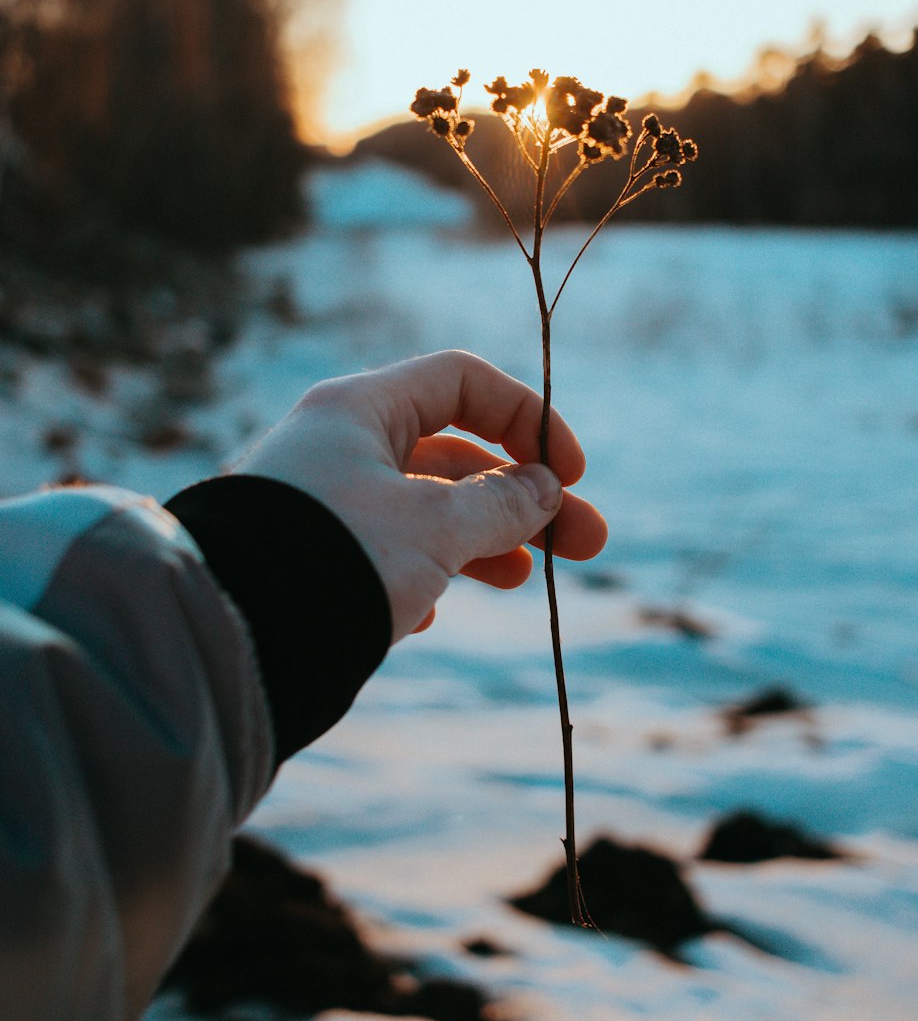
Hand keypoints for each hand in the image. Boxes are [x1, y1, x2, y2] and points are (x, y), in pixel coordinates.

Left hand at [234, 350, 607, 640]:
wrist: (225, 638)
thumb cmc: (334, 559)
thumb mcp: (435, 528)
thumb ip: (501, 504)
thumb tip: (546, 488)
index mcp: (360, 409)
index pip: (464, 381)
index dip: (528, 418)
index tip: (571, 473)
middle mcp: (338, 446)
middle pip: (454, 453)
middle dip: (524, 496)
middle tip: (588, 542)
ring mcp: (322, 502)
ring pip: (423, 507)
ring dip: (482, 538)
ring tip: (524, 579)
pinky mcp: (309, 557)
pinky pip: (382, 550)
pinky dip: (421, 572)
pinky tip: (425, 614)